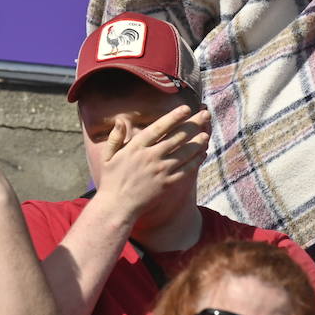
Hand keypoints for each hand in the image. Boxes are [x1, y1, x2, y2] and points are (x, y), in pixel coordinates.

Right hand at [93, 105, 210, 218]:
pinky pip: (186, 170)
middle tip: (205, 115)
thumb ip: (115, 137)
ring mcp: (160, 171)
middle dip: (193, 124)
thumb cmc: (112, 180)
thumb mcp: (108, 156)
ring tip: (207, 133)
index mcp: (136, 147)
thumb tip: (119, 120)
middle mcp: (150, 156)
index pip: (159, 127)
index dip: (174, 117)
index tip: (186, 108)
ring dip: (198, 142)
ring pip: (184, 152)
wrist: (117, 206)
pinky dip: (196, 161)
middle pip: (177, 137)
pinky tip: (202, 154)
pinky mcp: (167, 184)